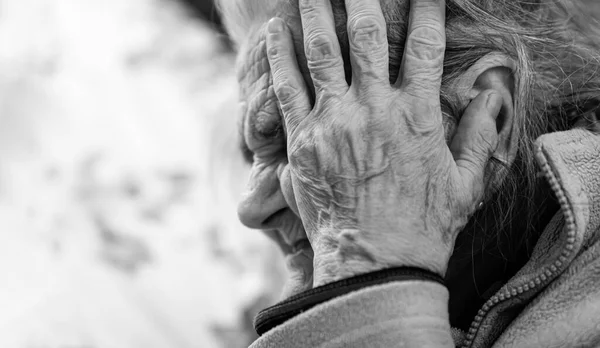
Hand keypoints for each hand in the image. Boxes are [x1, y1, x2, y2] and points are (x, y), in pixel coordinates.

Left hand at [266, 0, 502, 284]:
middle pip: (367, 36)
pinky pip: (287, 88)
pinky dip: (279, 56)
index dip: (426, 10)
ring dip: (316, 14)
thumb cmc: (424, 228)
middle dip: (362, 0)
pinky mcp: (302, 141)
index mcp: (418, 115)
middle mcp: (374, 109)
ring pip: (321, 52)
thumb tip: (491, 96)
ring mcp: (334, 122)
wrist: (375, 266)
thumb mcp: (467, 185)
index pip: (425, 46)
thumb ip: (480, 136)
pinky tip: (274, 31)